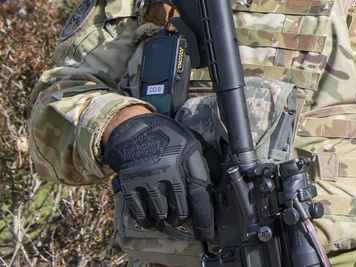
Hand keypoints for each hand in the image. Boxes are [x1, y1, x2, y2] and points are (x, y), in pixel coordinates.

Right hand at [104, 113, 214, 241]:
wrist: (134, 130)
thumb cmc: (168, 138)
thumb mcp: (193, 143)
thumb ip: (206, 163)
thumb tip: (218, 186)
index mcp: (187, 157)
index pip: (200, 192)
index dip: (204, 215)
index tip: (206, 232)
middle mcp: (168, 169)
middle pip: (180, 207)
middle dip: (183, 217)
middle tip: (182, 218)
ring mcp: (148, 177)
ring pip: (160, 212)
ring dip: (165, 219)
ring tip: (167, 217)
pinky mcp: (130, 183)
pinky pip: (139, 211)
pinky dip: (146, 220)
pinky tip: (150, 220)